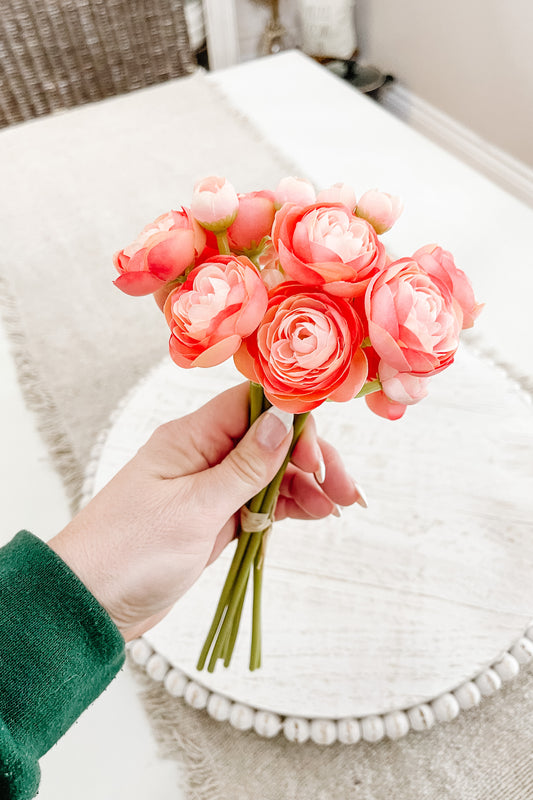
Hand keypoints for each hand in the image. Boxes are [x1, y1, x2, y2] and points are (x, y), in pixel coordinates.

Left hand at [48, 383, 363, 641]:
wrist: (92, 602)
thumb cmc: (131, 551)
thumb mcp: (194, 508)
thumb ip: (244, 466)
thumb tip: (283, 419)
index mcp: (190, 437)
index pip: (252, 405)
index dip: (292, 421)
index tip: (318, 455)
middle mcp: (203, 455)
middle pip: (269, 439)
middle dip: (311, 459)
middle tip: (345, 489)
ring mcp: (210, 487)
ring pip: (270, 472)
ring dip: (306, 485)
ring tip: (339, 506)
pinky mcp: (214, 517)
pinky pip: (260, 501)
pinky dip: (288, 506)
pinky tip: (316, 513)